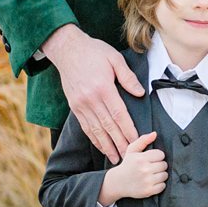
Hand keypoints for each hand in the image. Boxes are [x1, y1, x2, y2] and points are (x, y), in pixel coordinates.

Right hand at [44, 24, 142, 162]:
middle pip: (108, 126)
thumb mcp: (115, 59)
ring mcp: (80, 104)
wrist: (67, 49)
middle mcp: (90, 99)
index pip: (119, 114)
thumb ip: (128, 77)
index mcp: (102, 88)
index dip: (129, 130)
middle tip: (130, 157)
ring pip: (96, 130)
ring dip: (106, 146)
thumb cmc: (94, 51)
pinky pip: (85, 126)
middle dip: (120, 143)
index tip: (138, 141)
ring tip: (116, 157)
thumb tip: (140, 93)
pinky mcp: (74, 106)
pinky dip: (94, 138)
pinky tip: (101, 146)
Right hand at [98, 132, 167, 203]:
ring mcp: (147, 181)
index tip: (151, 159)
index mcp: (141, 158)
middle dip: (159, 165)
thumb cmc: (127, 165)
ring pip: (165, 175)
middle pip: (164, 165)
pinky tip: (151, 182)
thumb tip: (154, 133)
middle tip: (151, 167)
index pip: (161, 154)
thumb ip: (143, 140)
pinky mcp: (149, 190)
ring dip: (160, 175)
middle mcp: (145, 169)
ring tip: (151, 175)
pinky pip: (163, 186)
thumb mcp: (132, 150)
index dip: (157, 156)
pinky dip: (159, 185)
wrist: (117, 183)